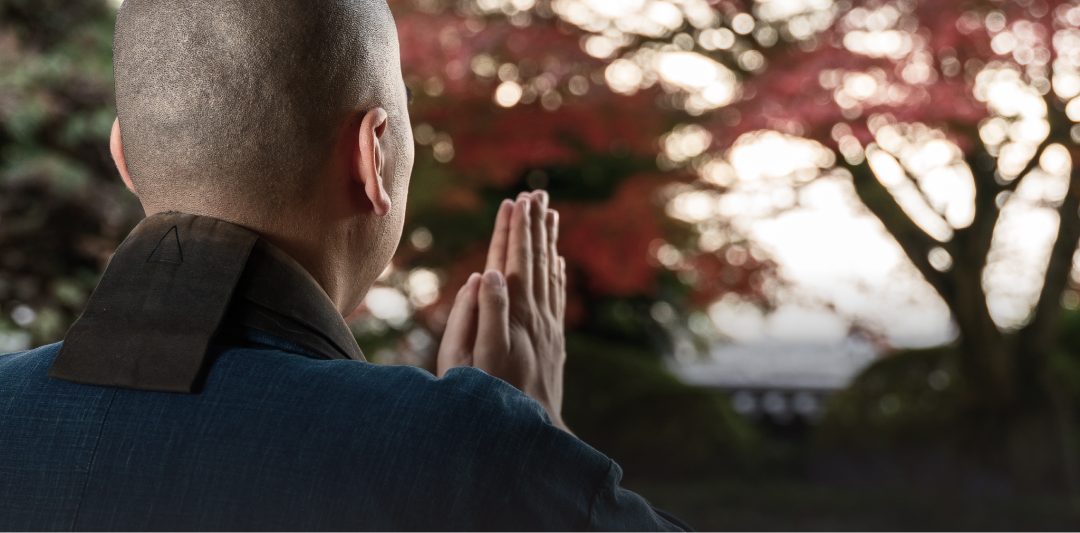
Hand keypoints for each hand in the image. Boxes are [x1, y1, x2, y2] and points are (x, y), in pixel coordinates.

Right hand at [436, 191, 567, 430]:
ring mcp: (548, 329)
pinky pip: (556, 298)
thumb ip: (478, 314)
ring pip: (549, 274)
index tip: (513, 201)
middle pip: (534, 260)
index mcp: (510, 315)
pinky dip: (557, 274)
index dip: (510, 231)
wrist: (528, 436)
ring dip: (547, 242)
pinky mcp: (554, 343)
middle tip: (534, 193)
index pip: (510, 261)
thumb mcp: (466, 359)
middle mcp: (534, 317)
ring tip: (549, 213)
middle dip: (532, 225)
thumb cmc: (485, 398)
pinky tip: (557, 260)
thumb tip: (485, 274)